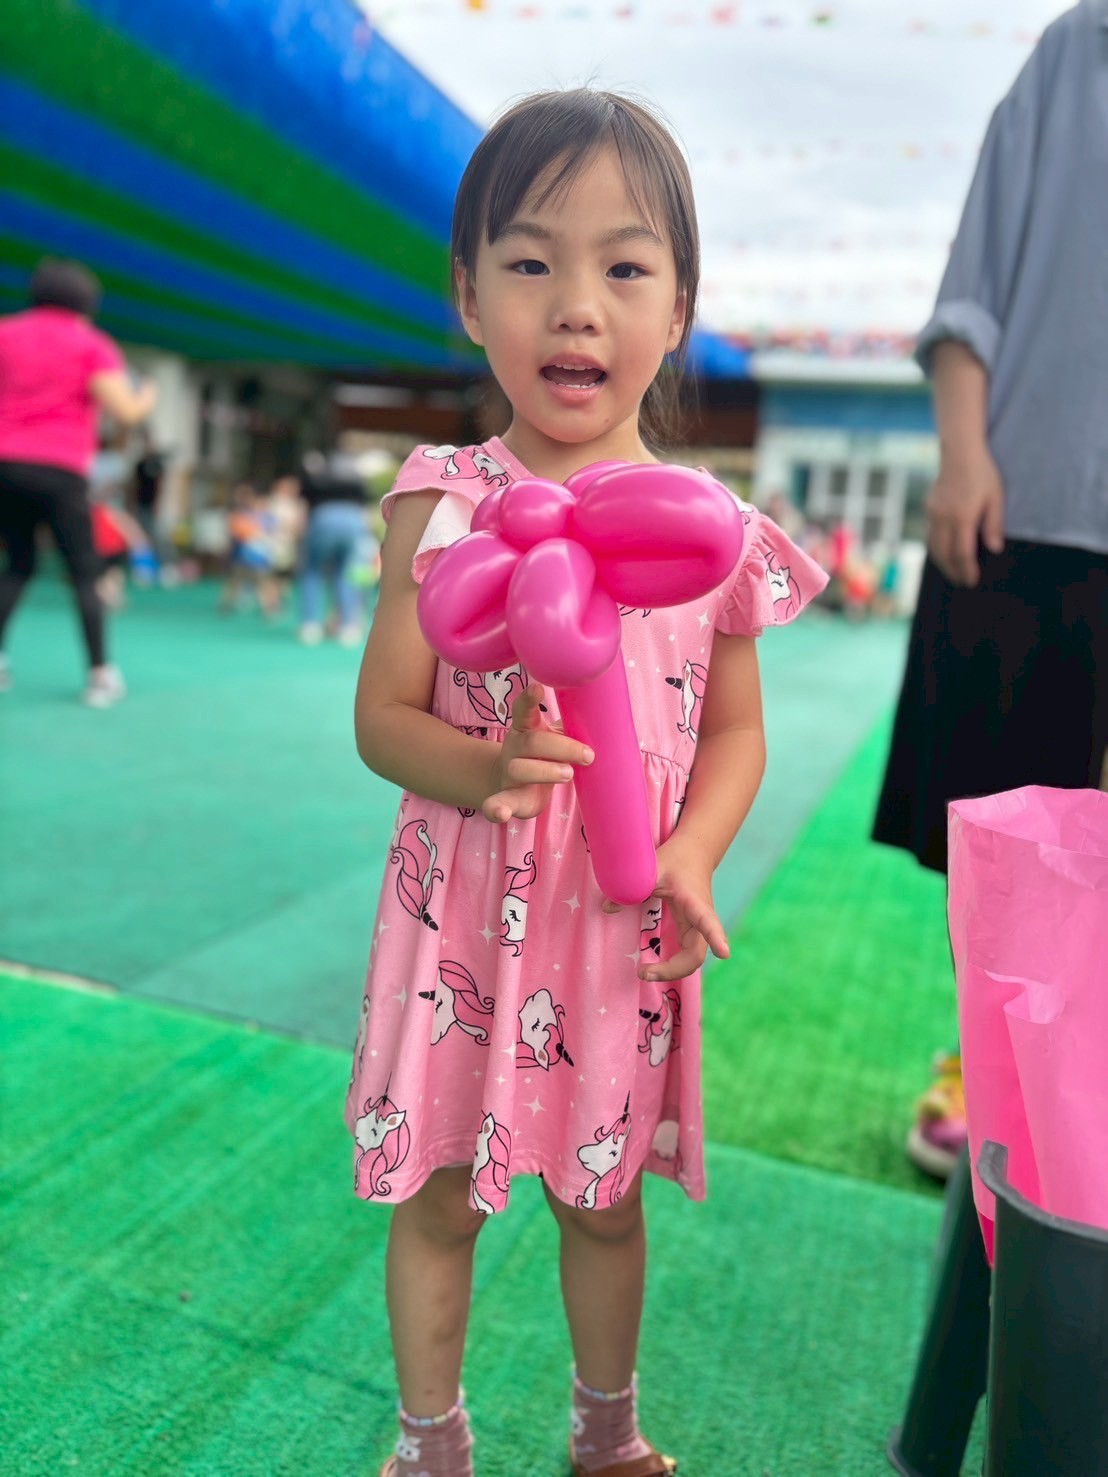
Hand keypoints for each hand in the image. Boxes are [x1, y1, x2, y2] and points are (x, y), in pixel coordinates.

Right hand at [482, 682, 593, 823]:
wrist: (512, 783)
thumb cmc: (543, 755)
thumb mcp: (554, 737)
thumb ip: (572, 729)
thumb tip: (608, 719)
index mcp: (526, 728)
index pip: (524, 710)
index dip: (529, 699)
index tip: (538, 688)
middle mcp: (515, 748)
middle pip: (532, 742)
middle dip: (562, 747)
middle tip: (588, 755)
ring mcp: (509, 773)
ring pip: (519, 769)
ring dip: (545, 771)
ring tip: (567, 774)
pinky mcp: (508, 798)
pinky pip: (498, 802)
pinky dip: (496, 808)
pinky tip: (500, 814)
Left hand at [602, 836, 729, 981]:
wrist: (694, 854)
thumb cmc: (675, 860)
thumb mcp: (653, 869)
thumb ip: (632, 888)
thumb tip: (607, 908)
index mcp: (695, 903)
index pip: (708, 922)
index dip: (716, 937)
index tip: (723, 953)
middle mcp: (702, 920)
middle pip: (696, 954)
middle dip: (674, 969)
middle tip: (643, 972)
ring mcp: (698, 929)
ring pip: (691, 960)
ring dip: (671, 971)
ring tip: (643, 972)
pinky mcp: (692, 931)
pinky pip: (686, 956)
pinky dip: (672, 966)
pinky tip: (653, 969)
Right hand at [926, 447, 1004, 586]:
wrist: (959, 453)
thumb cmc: (982, 474)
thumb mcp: (996, 497)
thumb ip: (994, 524)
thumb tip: (995, 549)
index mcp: (963, 517)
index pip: (962, 552)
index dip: (967, 569)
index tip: (972, 581)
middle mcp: (944, 518)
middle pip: (945, 554)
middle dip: (953, 571)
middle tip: (962, 583)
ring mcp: (933, 514)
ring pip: (934, 547)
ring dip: (942, 563)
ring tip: (952, 573)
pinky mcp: (929, 509)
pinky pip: (930, 536)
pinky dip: (936, 549)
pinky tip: (944, 554)